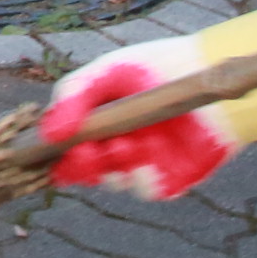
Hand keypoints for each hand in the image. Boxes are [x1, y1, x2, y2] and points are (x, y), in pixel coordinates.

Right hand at [38, 39, 237, 199]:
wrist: (208, 73)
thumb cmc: (153, 67)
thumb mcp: (104, 72)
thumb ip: (72, 96)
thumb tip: (48, 134)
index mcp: (94, 123)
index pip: (63, 149)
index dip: (55, 153)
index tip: (54, 147)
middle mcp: (114, 145)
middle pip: (83, 172)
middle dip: (81, 164)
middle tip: (89, 149)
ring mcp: (142, 163)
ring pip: (114, 182)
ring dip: (114, 167)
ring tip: (128, 143)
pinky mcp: (170, 177)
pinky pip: (145, 190)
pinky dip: (142, 176)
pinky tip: (150, 151)